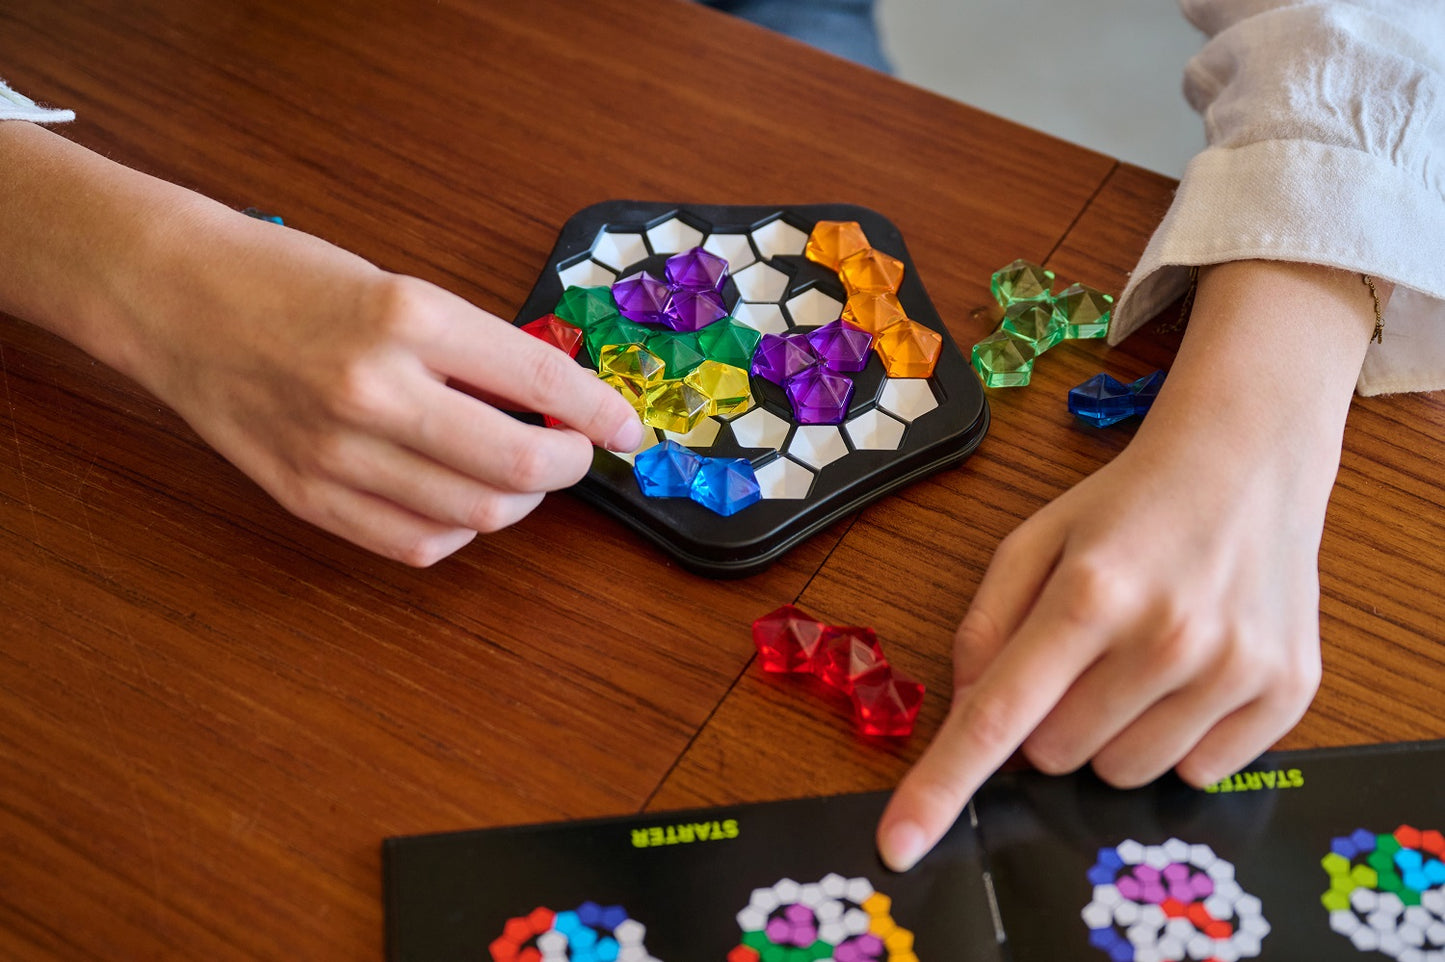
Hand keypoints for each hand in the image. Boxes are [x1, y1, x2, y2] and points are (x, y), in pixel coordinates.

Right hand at [124, 209, 643, 564]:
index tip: (626, 426)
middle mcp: (376, 388)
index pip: (542, 382)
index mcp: (409, 316)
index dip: (603, 413)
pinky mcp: (306, 496)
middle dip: (571, 466)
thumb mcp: (398, 288)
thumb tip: (555, 403)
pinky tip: (458, 500)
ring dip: (518, 502)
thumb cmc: (288, 279)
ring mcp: (337, 451)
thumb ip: (473, 350)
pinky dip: (459, 531)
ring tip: (517, 474)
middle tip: (576, 453)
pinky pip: (415, 544)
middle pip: (520, 468)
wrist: (171, 297)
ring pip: (475, 515)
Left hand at [876, 259, 1383, 870]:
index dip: (942, 786)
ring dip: (1113, 734)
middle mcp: (1167, 636)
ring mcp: (1234, 668)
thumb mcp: (1034, 541)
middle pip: (1058, 756)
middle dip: (1049, 720)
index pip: (999, 715)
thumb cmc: (1128, 506)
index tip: (900, 844)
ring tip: (1139, 658)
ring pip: (1124, 774)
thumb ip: (985, 626)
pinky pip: (1199, 773)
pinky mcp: (1287, 691)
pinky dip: (1180, 737)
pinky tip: (1192, 672)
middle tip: (1082, 656)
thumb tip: (964, 711)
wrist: (1247, 460)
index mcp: (1089, 594)